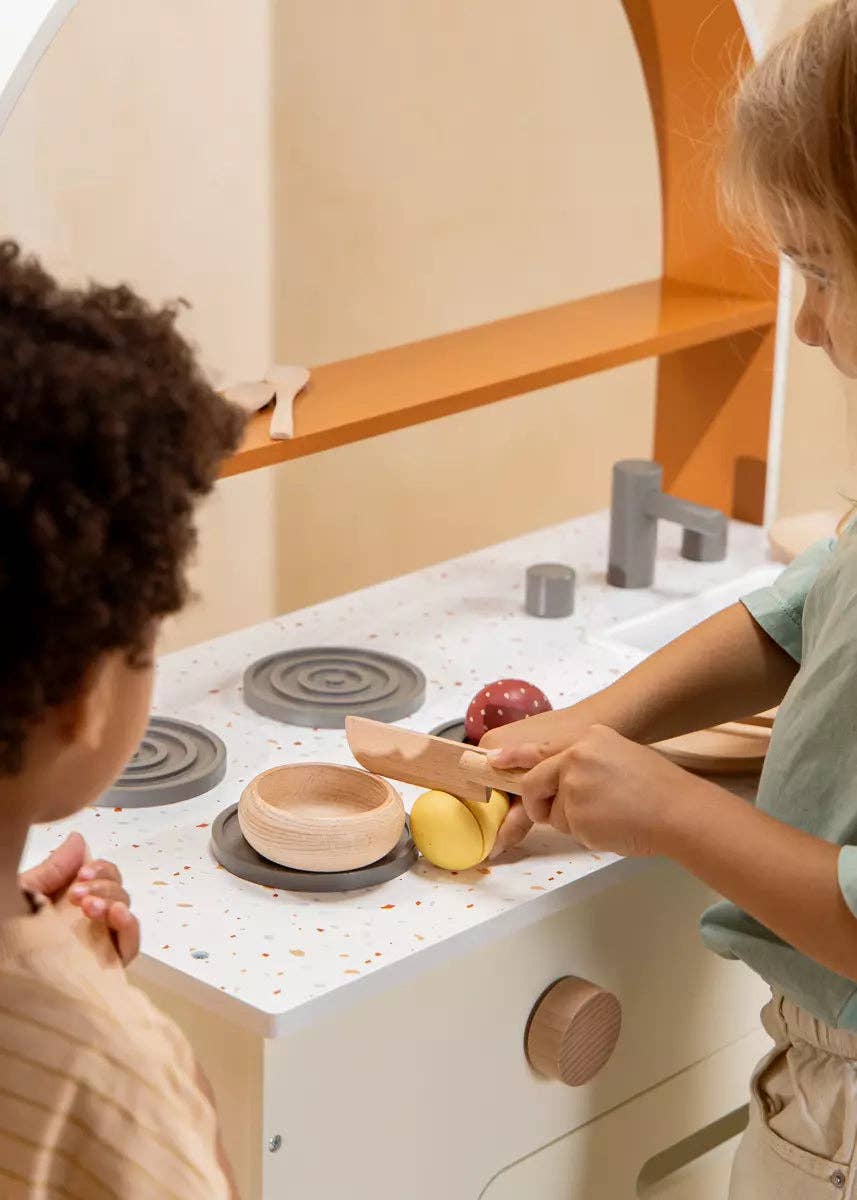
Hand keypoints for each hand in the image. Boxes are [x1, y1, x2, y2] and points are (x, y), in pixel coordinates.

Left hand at [20, 832, 139, 965]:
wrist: (5, 960)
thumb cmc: (8, 927)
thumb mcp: (28, 892)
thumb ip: (55, 867)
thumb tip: (79, 839)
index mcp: (72, 898)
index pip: (104, 876)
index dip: (100, 870)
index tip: (82, 874)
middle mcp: (89, 918)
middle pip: (118, 891)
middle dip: (104, 886)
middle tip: (78, 896)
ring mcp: (100, 941)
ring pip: (124, 913)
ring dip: (113, 902)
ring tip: (91, 907)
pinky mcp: (108, 965)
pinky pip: (130, 945)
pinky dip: (130, 927)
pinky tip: (118, 915)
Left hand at [488, 725, 694, 857]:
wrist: (679, 811)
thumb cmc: (657, 789)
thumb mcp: (619, 756)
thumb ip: (585, 762)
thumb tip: (559, 779)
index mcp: (588, 739)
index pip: (539, 747)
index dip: (512, 757)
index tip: (491, 760)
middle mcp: (574, 757)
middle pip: (533, 784)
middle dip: (540, 803)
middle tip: (567, 812)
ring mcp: (572, 785)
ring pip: (552, 812)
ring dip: (573, 821)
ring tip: (609, 814)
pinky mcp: (574, 813)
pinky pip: (567, 830)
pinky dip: (585, 834)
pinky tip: (612, 824)